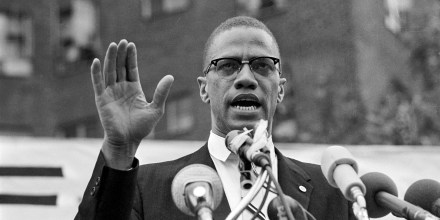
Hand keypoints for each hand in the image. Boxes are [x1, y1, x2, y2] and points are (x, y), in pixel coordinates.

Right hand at [91, 39, 173, 168]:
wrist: (128, 141)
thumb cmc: (141, 128)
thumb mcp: (156, 109)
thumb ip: (161, 92)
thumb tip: (170, 77)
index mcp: (133, 89)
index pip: (131, 68)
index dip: (130, 57)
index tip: (131, 44)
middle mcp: (121, 88)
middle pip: (120, 67)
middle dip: (121, 54)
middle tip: (122, 41)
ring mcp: (110, 93)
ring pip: (109, 72)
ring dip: (110, 58)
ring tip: (113, 45)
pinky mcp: (102, 99)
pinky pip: (98, 83)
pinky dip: (96, 72)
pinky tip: (97, 61)